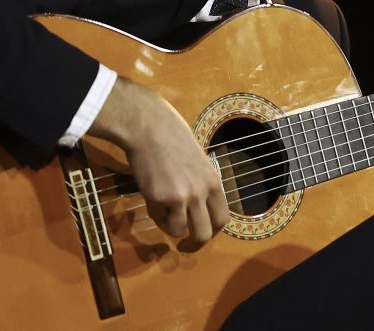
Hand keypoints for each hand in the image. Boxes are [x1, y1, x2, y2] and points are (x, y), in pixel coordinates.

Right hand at [86, 77, 228, 250]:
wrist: (149, 127)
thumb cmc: (172, 138)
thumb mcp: (197, 161)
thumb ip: (200, 183)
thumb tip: (199, 205)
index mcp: (214, 181)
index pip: (223, 218)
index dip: (213, 230)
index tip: (202, 233)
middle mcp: (201, 192)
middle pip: (205, 233)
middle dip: (194, 244)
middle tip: (184, 246)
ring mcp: (181, 196)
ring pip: (180, 232)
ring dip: (171, 228)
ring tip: (163, 214)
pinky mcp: (160, 198)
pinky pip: (160, 220)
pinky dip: (156, 216)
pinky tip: (152, 199)